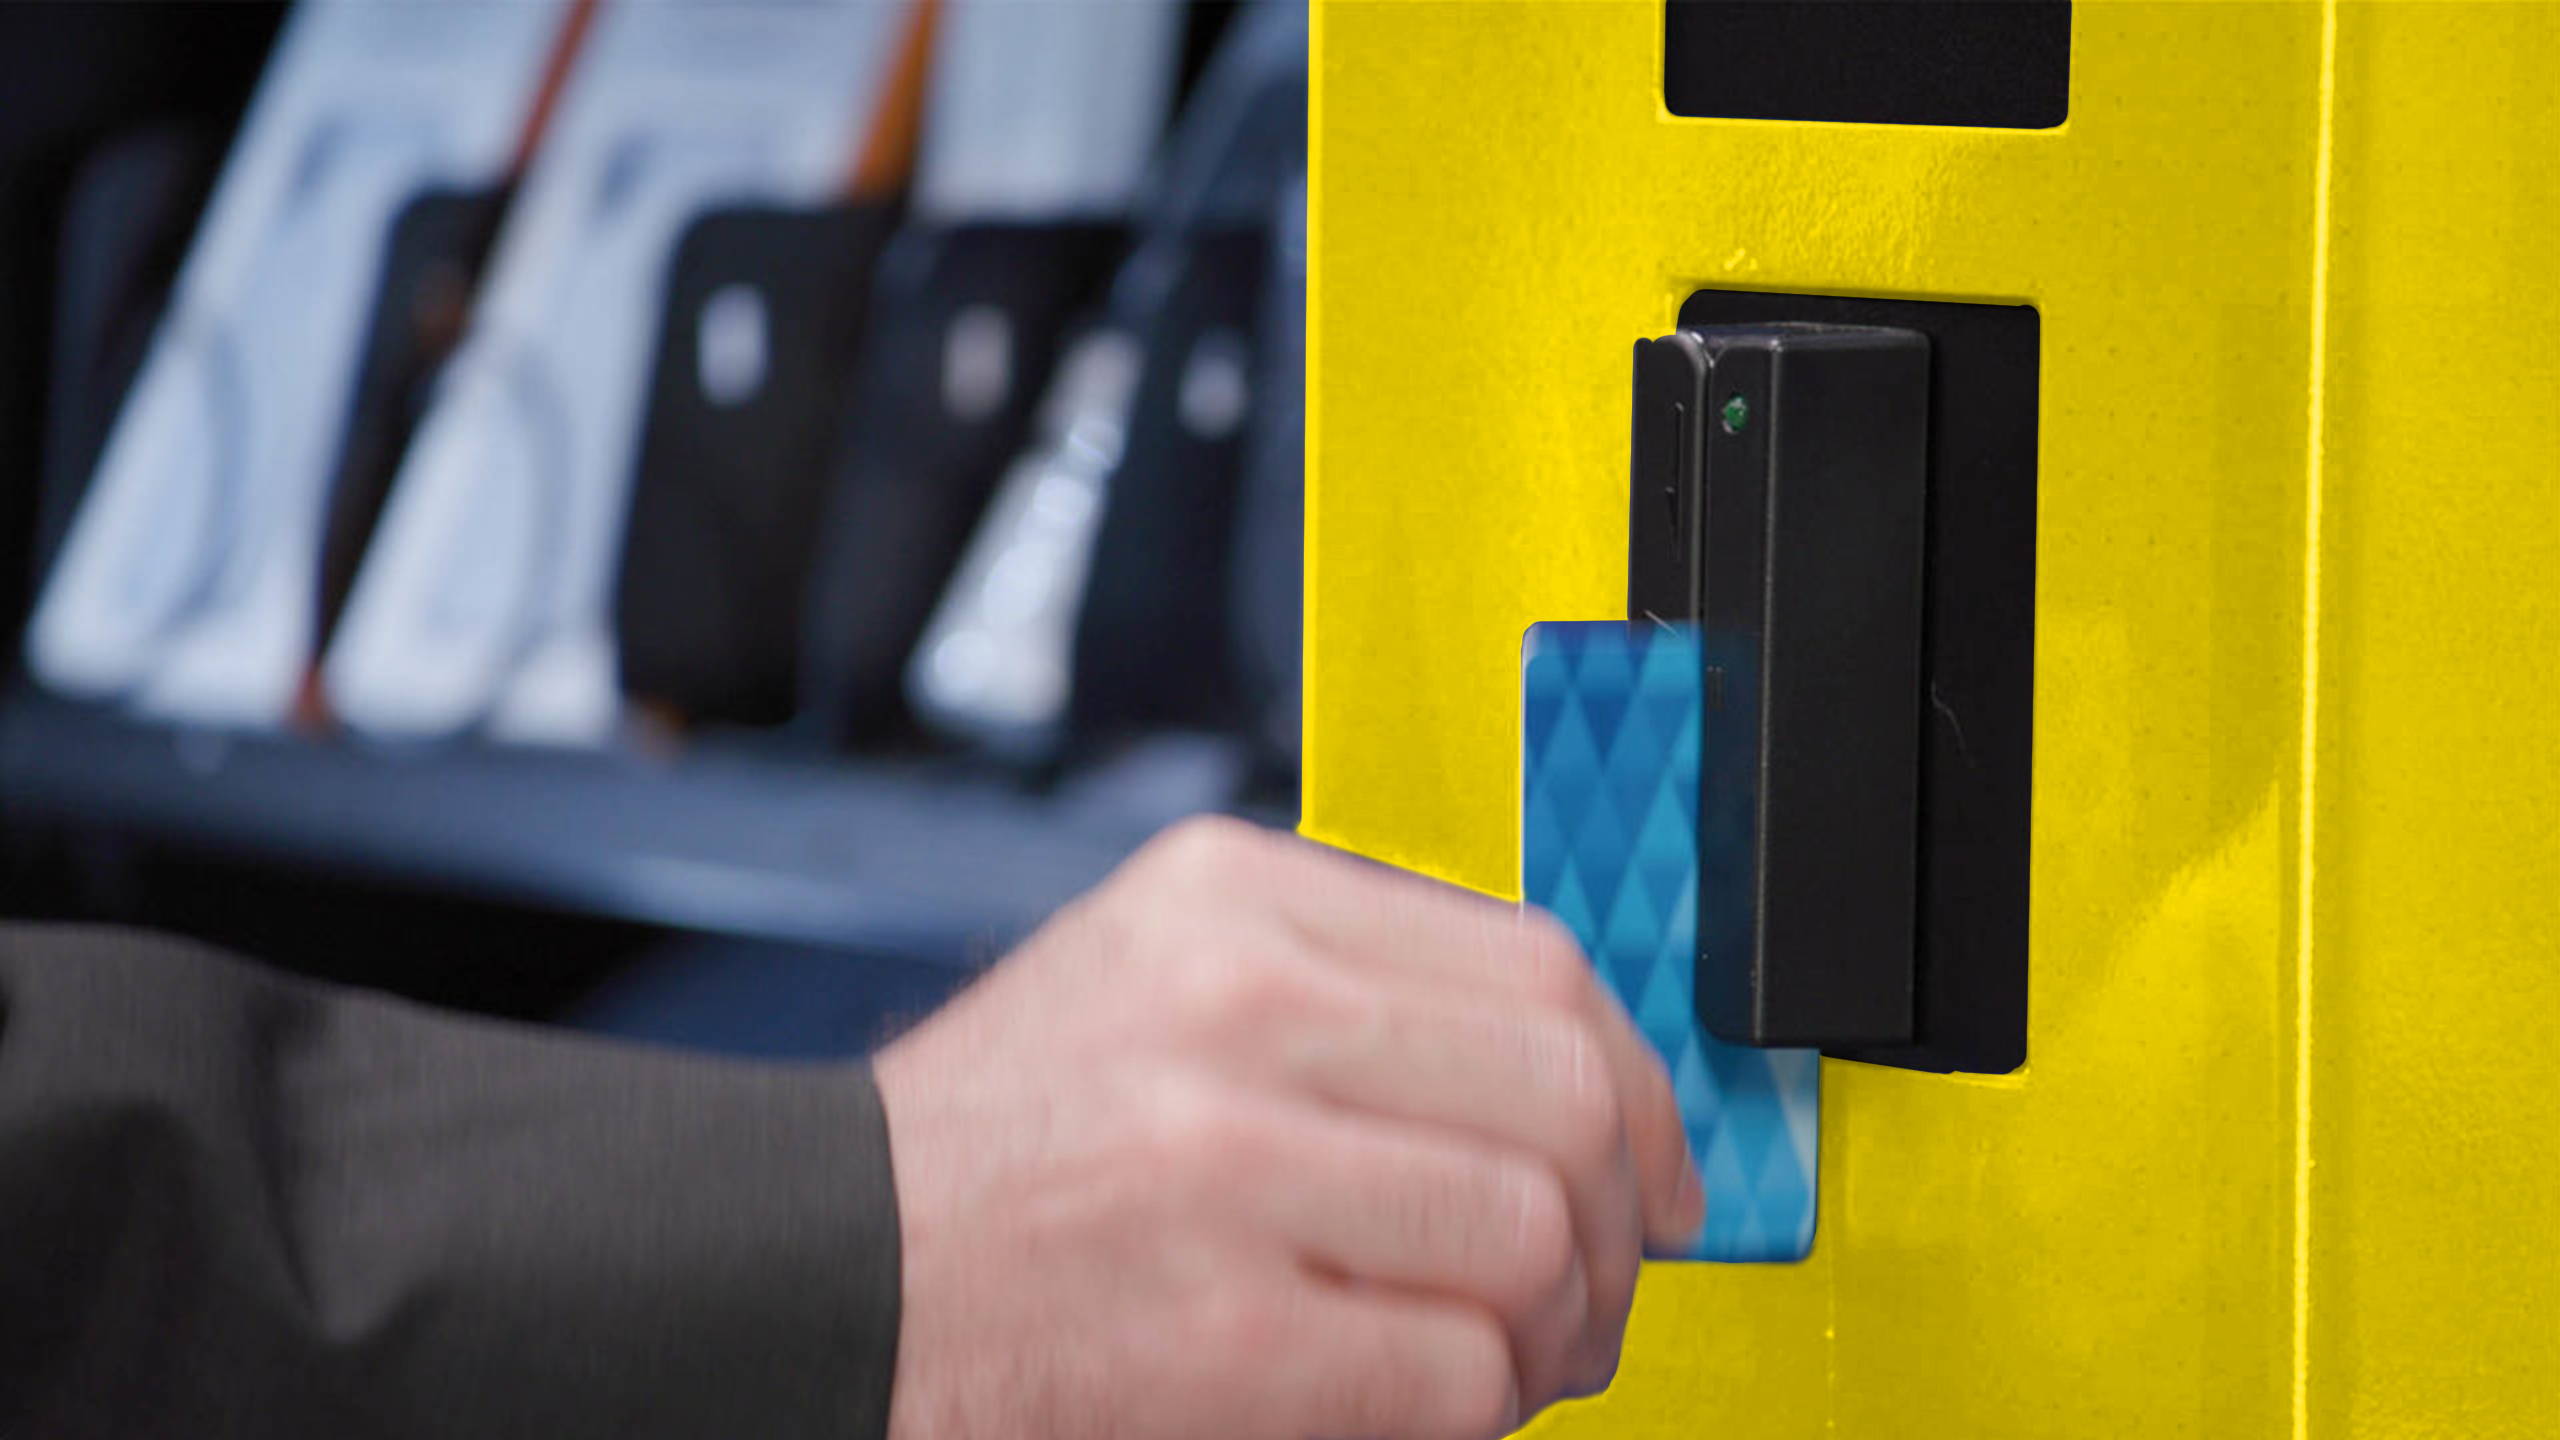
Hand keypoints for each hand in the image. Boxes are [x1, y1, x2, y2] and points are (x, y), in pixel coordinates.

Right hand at [874, 817, 1702, 1439]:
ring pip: (1535, 1236)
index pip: (1537, 963)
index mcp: (1236, 896)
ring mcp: (1225, 1171)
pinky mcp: (1219, 1339)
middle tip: (1611, 1267)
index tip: (1650, 1149)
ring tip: (1527, 1345)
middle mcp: (1236, 1008)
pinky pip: (1457, 1371)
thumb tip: (1581, 1075)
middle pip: (1565, 1093)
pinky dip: (1485, 1402)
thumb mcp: (1165, 976)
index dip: (1637, 1076)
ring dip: (1568, 1321)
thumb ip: (1355, 987)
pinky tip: (1444, 1395)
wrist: (825, 1270)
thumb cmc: (1011, 1140)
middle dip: (1627, 1208)